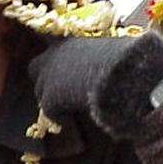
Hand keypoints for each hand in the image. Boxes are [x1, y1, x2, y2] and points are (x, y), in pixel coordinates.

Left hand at [30, 31, 162, 139]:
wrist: (116, 74)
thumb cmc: (122, 60)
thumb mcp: (113, 49)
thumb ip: (108, 52)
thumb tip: (126, 55)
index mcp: (69, 41)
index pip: (50, 43)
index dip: (55, 57)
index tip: (62, 67)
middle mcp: (54, 56)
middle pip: (35, 66)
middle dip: (44, 77)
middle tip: (56, 88)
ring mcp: (48, 76)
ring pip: (40, 89)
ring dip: (50, 97)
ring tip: (64, 107)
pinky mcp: (49, 97)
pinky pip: (48, 110)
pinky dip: (57, 116)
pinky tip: (65, 122)